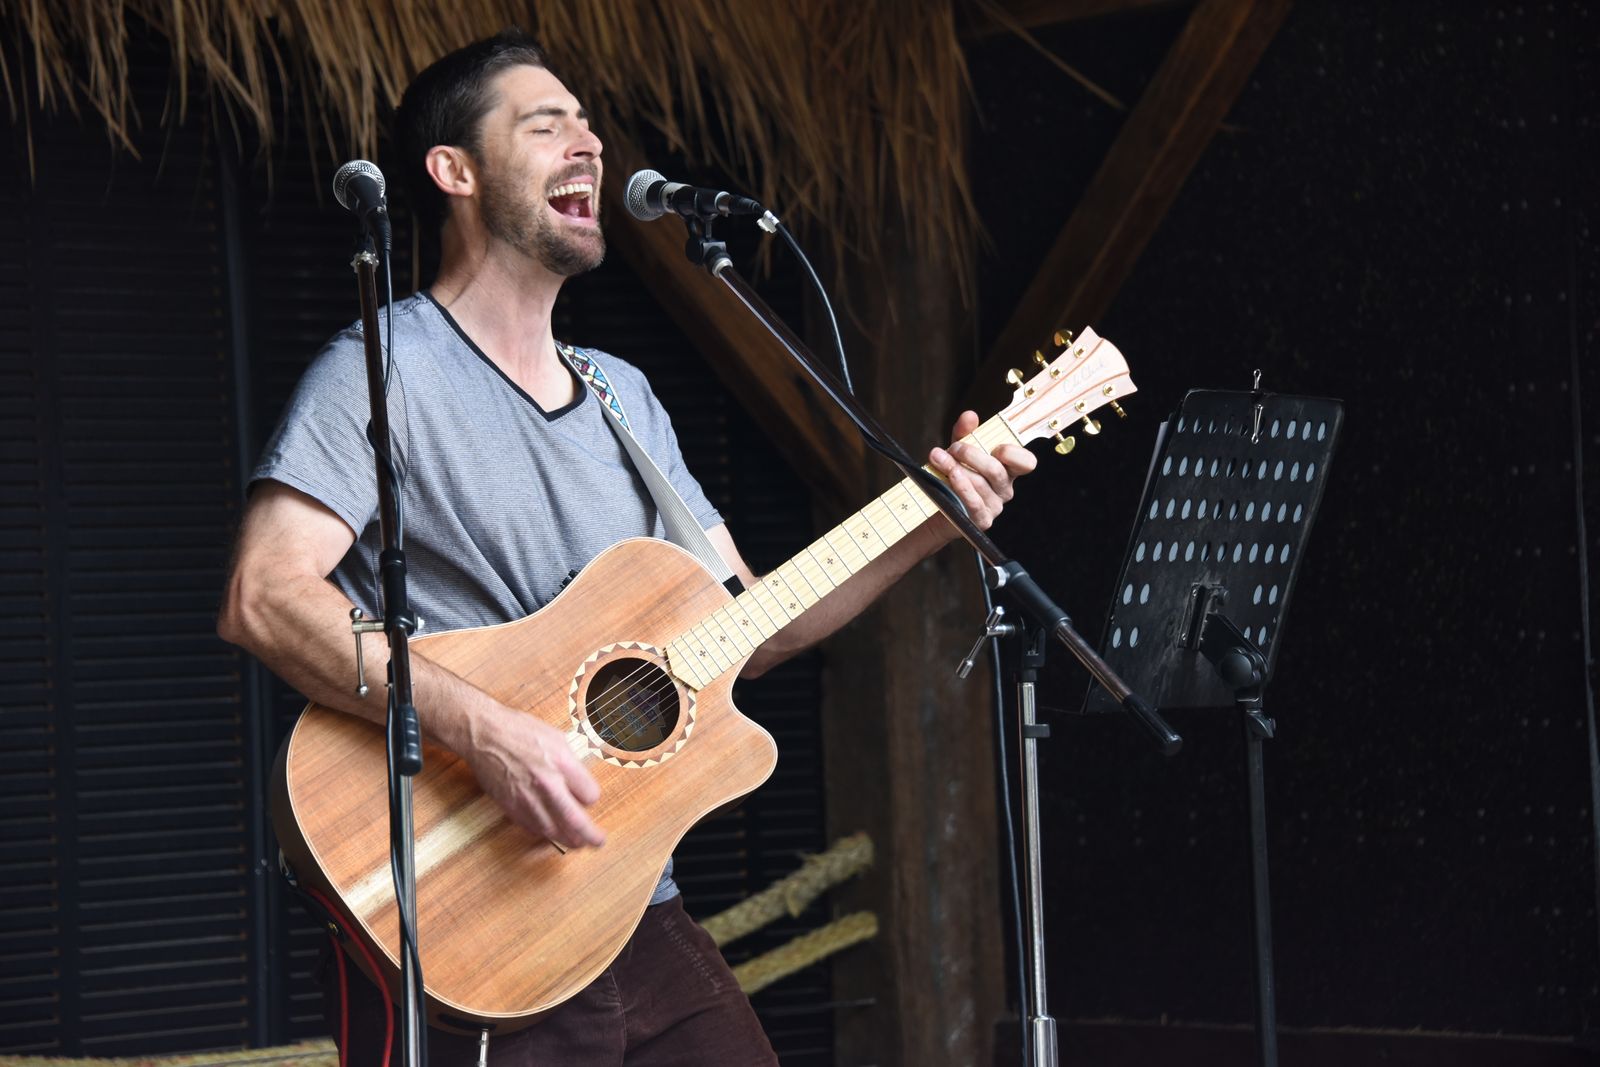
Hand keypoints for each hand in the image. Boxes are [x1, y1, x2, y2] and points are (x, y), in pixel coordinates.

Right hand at [465, 705, 604, 848]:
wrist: (484, 734)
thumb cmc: (519, 730)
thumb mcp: (557, 737)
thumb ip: (571, 763)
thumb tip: (582, 781)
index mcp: (562, 762)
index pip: (590, 795)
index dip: (591, 798)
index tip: (589, 798)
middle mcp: (546, 783)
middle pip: (575, 821)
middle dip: (590, 836)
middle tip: (597, 841)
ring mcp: (527, 798)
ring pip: (554, 831)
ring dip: (568, 840)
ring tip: (577, 842)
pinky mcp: (511, 806)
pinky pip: (532, 828)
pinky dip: (545, 833)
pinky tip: (551, 831)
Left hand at [927, 410, 1037, 532]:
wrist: (940, 504)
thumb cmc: (956, 474)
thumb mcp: (959, 450)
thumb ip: (964, 432)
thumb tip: (970, 415)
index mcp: (1008, 470)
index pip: (1027, 462)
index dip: (1013, 454)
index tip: (994, 447)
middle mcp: (1005, 488)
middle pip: (995, 470)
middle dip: (970, 455)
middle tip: (952, 448)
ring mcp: (995, 506)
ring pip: (979, 484)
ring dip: (955, 468)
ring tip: (937, 458)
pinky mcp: (982, 520)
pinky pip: (973, 503)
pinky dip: (961, 486)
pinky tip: (950, 476)